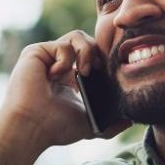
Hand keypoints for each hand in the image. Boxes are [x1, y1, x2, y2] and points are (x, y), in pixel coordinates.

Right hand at [0, 30, 130, 151]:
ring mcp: (47, 58)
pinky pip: (63, 44)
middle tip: (98, 72)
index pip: (93, 57)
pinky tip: (56, 76)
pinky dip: (66, 59)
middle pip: (88, 42)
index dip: (104, 62)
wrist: (33, 126)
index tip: (109, 75)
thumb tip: (130, 121)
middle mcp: (58, 65)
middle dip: (98, 54)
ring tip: (83, 72)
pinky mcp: (36, 52)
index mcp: (69, 78)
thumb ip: (111, 123)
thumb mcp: (91, 125)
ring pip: (77, 37)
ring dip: (86, 52)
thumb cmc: (57, 128)